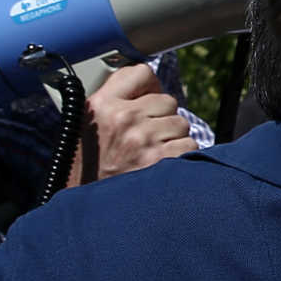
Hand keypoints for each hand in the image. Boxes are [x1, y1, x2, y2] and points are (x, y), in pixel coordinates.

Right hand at [84, 61, 195, 179]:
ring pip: (181, 124)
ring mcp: (143, 139)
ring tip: (150, 153)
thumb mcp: (90, 125)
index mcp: (102, 105)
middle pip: (167, 101)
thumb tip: (150, 84)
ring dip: (172, 138)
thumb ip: (115, 100)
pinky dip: (180, 156)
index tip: (146, 99)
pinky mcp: (161, 160)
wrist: (90, 208)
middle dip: (161, 118)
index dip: (149, 86)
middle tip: (144, 137)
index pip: (142, 73)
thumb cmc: (90, 167)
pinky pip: (189, 145)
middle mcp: (123, 118)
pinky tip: (160, 165)